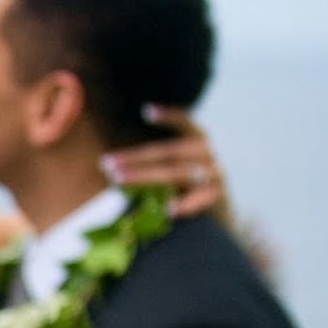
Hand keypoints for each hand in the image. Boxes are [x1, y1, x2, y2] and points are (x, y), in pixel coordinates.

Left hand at [102, 106, 231, 222]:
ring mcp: (216, 173)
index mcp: (198, 139)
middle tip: (106, 163)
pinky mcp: (220, 196)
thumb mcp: (175, 168)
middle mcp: (208, 153)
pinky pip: (202, 197)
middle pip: (169, 152)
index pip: (186, 123)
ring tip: (119, 181)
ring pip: (179, 173)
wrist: (220, 215)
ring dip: (146, 177)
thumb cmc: (187, 187)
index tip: (147, 112)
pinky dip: (186, 203)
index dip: (170, 116)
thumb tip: (115, 162)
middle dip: (135, 158)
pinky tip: (168, 209)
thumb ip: (155, 161)